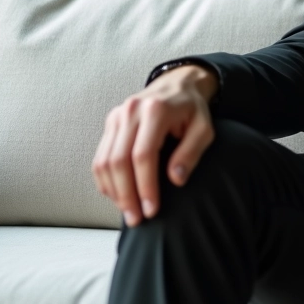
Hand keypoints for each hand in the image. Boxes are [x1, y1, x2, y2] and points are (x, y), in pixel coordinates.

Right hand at [92, 65, 217, 226]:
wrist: (177, 84)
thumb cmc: (192, 110)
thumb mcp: (204, 129)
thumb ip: (191, 152)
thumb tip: (175, 180)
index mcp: (155, 110)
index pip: (143, 155)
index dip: (145, 186)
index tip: (151, 209)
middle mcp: (131, 111)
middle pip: (118, 161)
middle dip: (126, 195)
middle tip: (136, 219)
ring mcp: (117, 116)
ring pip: (104, 161)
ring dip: (114, 192)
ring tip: (128, 212)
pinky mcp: (110, 123)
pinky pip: (100, 157)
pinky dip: (105, 180)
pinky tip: (118, 196)